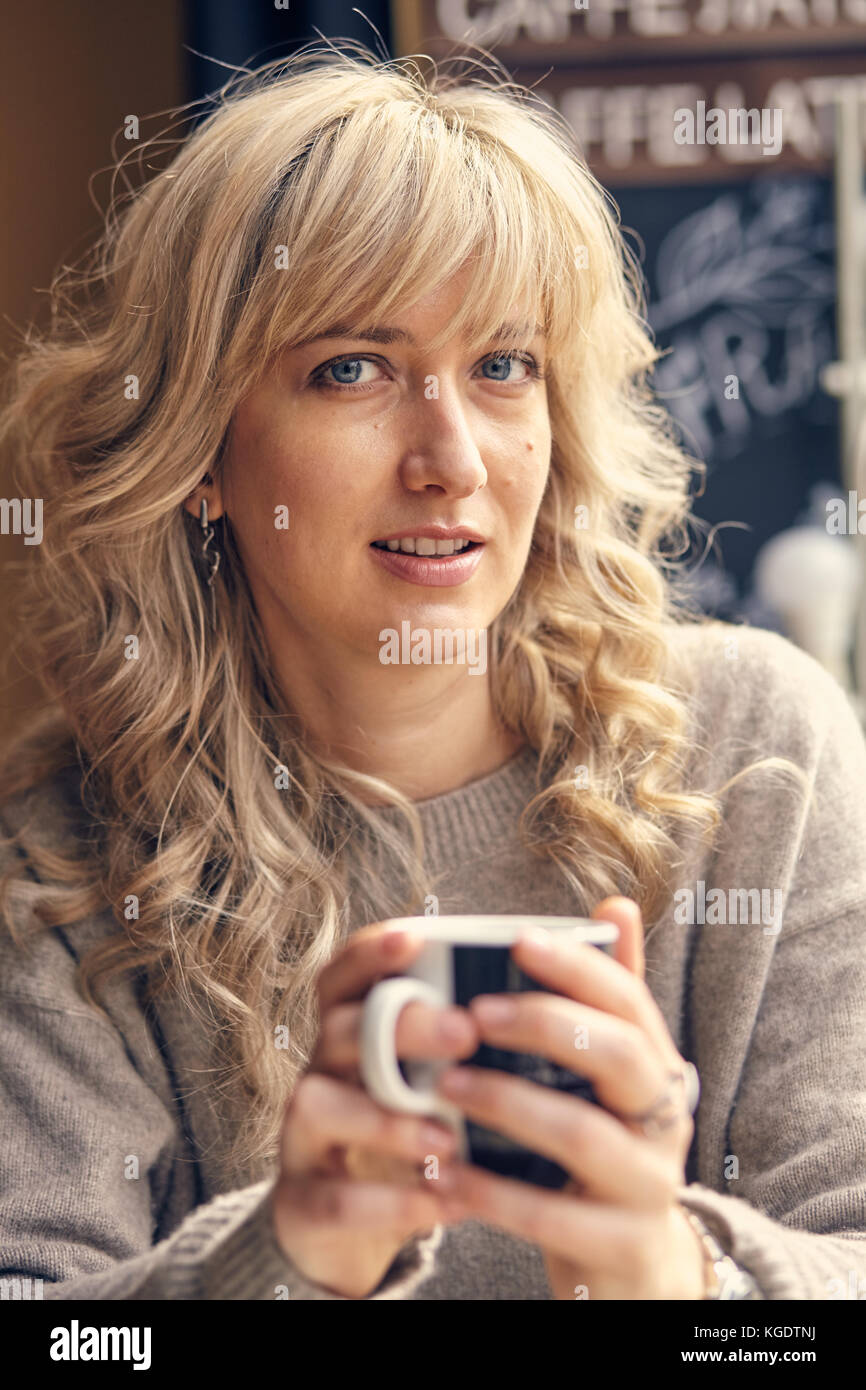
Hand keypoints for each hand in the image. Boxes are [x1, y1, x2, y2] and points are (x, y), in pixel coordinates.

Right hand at [270, 921, 480, 1297]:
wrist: (351, 1237)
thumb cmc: (415, 1138)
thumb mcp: (435, 1086)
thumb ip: (472, 1043)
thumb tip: (555, 989)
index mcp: (352, 1036)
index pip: (344, 977)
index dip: (371, 953)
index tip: (416, 937)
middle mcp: (320, 1075)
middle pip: (340, 1029)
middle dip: (400, 1025)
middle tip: (462, 1032)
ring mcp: (302, 1140)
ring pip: (317, 1105)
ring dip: (386, 1119)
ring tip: (449, 1138)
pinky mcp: (302, 1206)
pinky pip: (334, 1199)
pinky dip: (394, 1203)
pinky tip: (447, 1203)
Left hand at [431, 897, 706, 1299]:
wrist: (631, 1267)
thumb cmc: (603, 1148)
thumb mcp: (609, 1076)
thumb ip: (605, 997)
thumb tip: (616, 904)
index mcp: (656, 1066)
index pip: (628, 1000)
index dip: (576, 966)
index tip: (516, 941)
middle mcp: (664, 1119)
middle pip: (622, 1056)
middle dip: (546, 1025)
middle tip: (473, 1013)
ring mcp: (648, 1185)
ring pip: (585, 1135)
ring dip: (509, 1104)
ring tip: (445, 1086)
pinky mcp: (620, 1245)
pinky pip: (552, 1216)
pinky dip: (493, 1192)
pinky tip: (445, 1172)